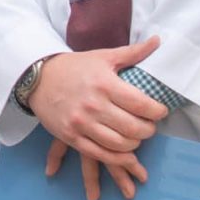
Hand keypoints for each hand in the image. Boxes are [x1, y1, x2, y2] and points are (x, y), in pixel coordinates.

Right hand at [31, 38, 166, 199]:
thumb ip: (132, 52)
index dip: (157, 112)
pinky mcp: (71, 137)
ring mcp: (82, 123)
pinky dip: (117, 158)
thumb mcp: (103, 56)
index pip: (142, 105)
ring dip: (134, 144)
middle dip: (148, 130)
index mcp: (105, 84)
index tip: (161, 112)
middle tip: (150, 126)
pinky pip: (100, 154)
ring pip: (119, 144)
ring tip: (136, 137)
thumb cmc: (75, 67)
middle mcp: (94, 105)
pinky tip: (125, 153)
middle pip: (133, 128)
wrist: (38, 78)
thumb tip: (157, 41)